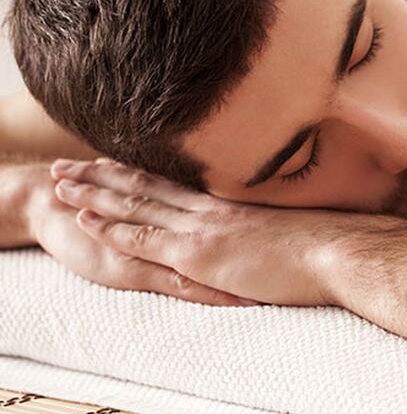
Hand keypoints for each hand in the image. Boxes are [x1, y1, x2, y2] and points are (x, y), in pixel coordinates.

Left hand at [50, 159, 338, 305]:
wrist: (338, 251)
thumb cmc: (328, 242)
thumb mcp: (293, 226)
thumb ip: (272, 223)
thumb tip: (274, 229)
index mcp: (233, 201)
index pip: (178, 183)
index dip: (142, 170)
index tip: (115, 160)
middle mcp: (212, 207)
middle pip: (149, 184)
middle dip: (105, 173)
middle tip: (72, 163)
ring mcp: (203, 227)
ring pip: (137, 203)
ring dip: (95, 193)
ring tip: (62, 181)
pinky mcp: (200, 253)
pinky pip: (145, 238)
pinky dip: (112, 227)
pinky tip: (86, 218)